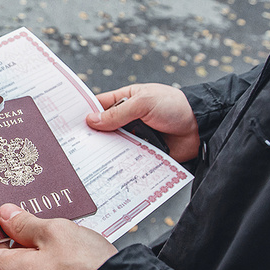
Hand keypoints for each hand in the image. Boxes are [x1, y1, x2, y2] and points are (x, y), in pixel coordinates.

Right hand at [85, 83, 199, 161]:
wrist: (201, 127)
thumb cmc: (175, 106)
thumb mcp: (143, 103)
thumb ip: (117, 113)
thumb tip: (91, 121)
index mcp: (125, 100)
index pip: (98, 106)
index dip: (84, 113)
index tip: (68, 123)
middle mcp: (128, 119)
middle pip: (103, 129)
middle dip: (92, 136)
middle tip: (74, 145)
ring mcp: (135, 136)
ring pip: (113, 146)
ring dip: (105, 151)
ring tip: (87, 160)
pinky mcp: (143, 153)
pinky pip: (127, 159)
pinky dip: (120, 163)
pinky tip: (107, 169)